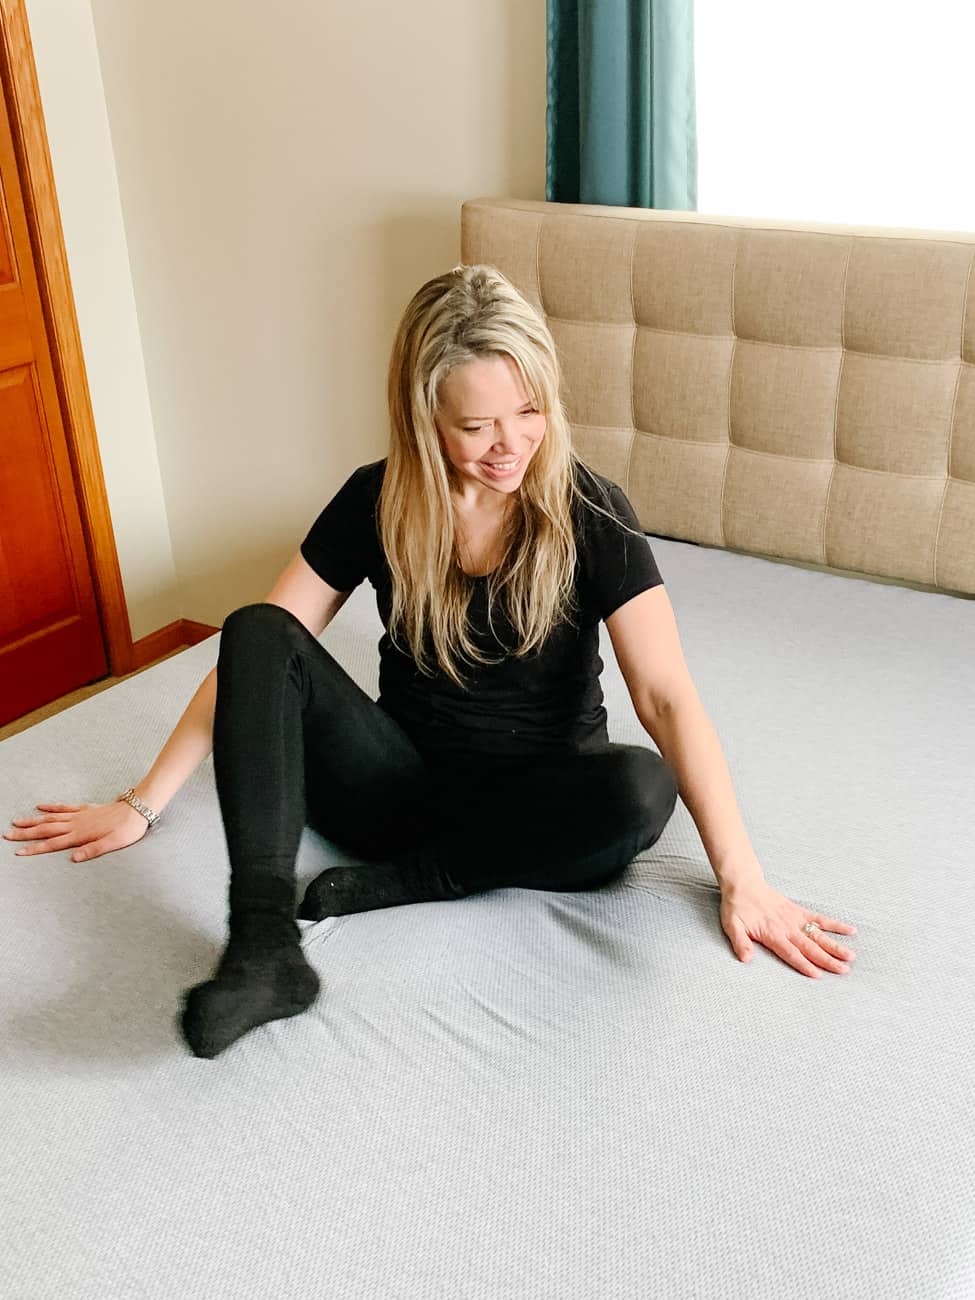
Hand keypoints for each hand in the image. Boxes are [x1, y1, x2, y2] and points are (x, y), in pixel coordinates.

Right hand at [4, 801, 149, 862]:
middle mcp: (76, 824)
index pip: (53, 844)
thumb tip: (74, 858)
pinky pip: (64, 807)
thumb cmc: (127, 829)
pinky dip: (51, 807)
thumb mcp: (114, 844)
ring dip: (32, 820)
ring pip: (50, 817)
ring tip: (16, 822)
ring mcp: (79, 815)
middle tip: (7, 835)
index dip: (35, 848)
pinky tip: (40, 806)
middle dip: (25, 834)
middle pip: (45, 829)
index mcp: (81, 835)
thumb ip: (93, 850)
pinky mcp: (85, 808)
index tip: (19, 852)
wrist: (138, 808)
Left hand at [719, 879, 856, 978]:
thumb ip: (740, 943)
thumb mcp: (732, 926)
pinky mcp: (799, 911)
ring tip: (851, 957)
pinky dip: (835, 924)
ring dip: (834, 946)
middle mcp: (787, 928)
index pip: (791, 953)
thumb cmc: (737, 908)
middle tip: (844, 971)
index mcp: (772, 934)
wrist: (743, 885)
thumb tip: (746, 959)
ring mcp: (795, 919)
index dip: (804, 965)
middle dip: (827, 960)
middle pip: (810, 947)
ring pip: (818, 935)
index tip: (819, 975)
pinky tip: (851, 931)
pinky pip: (820, 918)